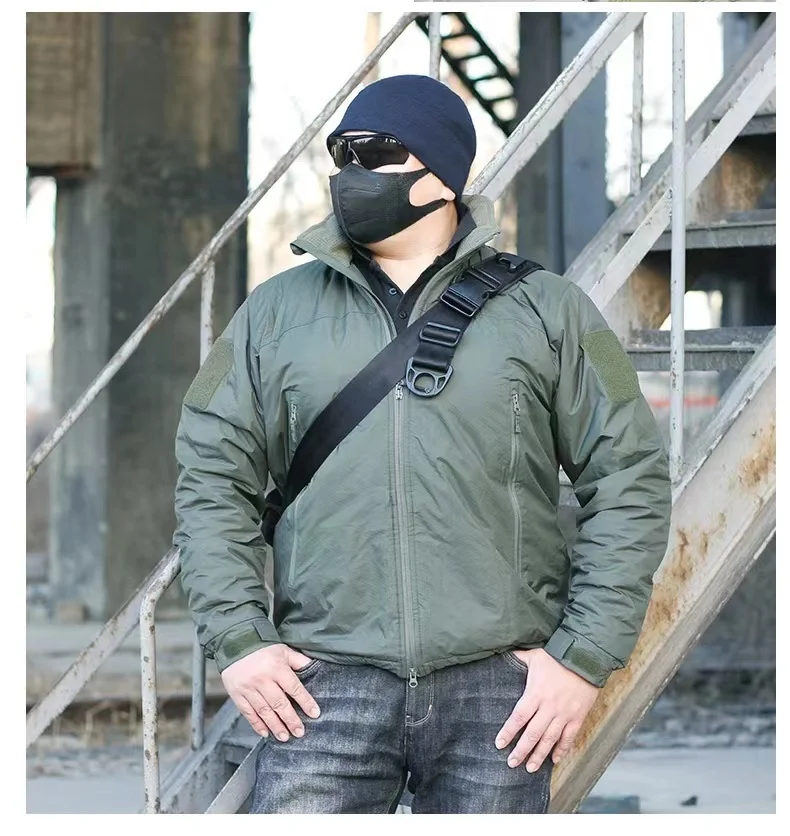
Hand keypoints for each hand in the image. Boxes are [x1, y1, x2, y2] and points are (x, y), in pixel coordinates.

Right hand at [220, 644, 320, 740]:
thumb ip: (299, 661)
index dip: (305, 702)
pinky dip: (257, 724)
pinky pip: (248, 712)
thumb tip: (315, 669)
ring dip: (275, 726)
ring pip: (264, 711)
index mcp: (277, 667)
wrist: (235, 643)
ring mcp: (248, 688)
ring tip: (285, 737)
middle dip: (291, 720)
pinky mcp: (237, 694)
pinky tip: (265, 733)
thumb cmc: (264, 648)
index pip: (294, 688)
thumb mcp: (284, 650)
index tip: (315, 714)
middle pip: (279, 703)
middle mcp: (263, 679)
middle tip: (300, 732)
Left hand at [495, 648, 598, 771]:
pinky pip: (569, 738)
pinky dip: (562, 750)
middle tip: (511, 763)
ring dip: (539, 755)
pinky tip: (555, 760)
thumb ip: (517, 659)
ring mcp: (564, 714)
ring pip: (550, 740)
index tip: (499, 744)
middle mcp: (549, 707)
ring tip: (530, 768)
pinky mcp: (578, 717)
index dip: (508, 732)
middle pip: (532, 734)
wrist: (586, 658)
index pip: (518, 717)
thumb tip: (501, 653)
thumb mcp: (534, 655)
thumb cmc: (557, 656)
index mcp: (535, 693)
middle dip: (521, 751)